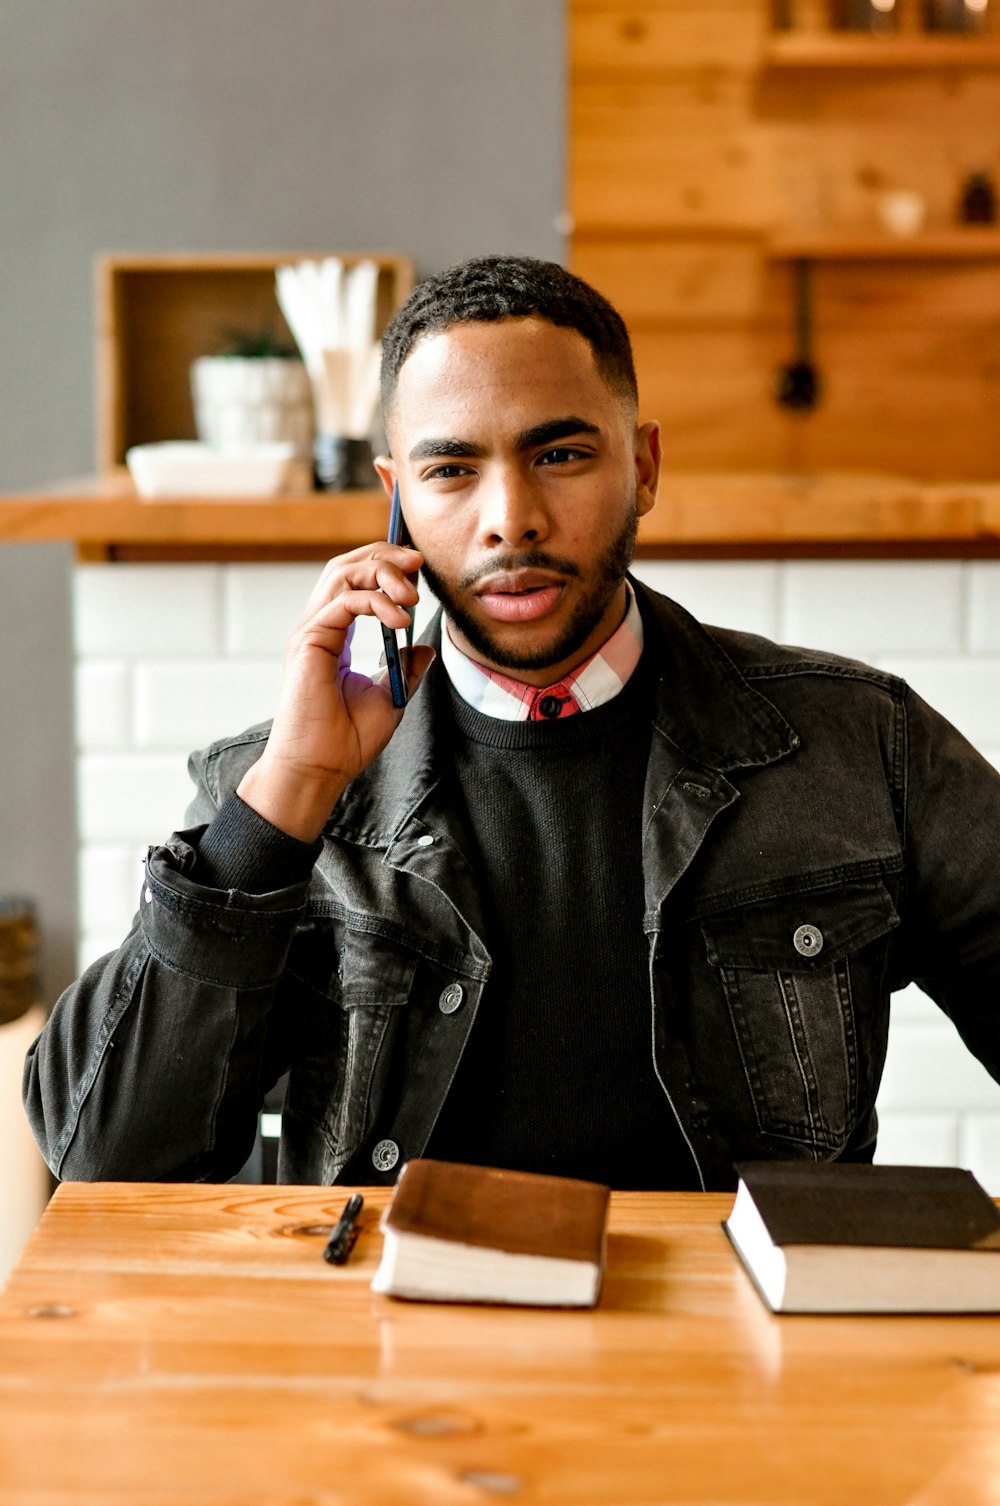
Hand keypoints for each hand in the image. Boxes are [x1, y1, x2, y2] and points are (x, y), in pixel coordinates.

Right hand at [237, 542, 434, 841]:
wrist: (320, 769)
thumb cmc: (346, 741)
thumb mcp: (390, 696)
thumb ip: (405, 667)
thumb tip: (425, 646)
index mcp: (333, 636)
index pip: (355, 581)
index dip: (386, 566)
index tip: (419, 570)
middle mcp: (318, 627)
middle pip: (346, 565)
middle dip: (385, 556)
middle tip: (419, 562)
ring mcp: (311, 631)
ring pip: (341, 573)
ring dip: (382, 572)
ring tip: (412, 595)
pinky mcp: (309, 641)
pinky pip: (345, 602)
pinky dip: (377, 602)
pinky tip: (401, 622)